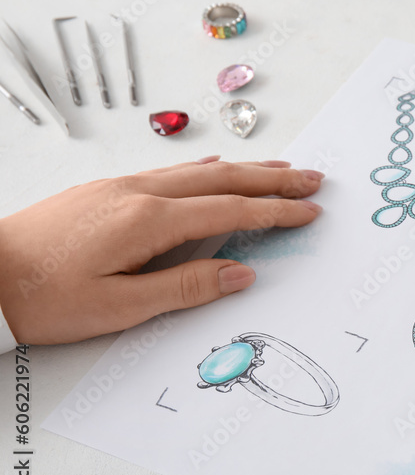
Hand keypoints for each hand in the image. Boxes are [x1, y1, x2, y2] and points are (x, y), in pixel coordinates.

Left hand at [0, 157, 323, 344]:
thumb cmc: (43, 296)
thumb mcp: (119, 306)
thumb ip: (186, 286)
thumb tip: (240, 272)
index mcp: (148, 221)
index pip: (230, 212)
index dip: (275, 211)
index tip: (310, 210)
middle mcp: (138, 193)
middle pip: (223, 180)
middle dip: (272, 179)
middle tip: (312, 178)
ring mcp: (120, 187)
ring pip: (198, 171)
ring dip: (244, 169)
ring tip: (279, 168)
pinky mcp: (104, 191)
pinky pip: (170, 172)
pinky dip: (205, 170)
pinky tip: (213, 167)